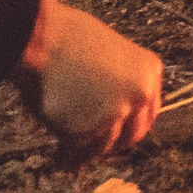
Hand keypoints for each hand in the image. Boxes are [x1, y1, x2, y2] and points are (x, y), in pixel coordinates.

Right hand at [14, 0, 161, 164]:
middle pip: (132, 135)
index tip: (118, 133)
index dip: (130, 125)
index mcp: (150, 71)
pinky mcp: (88, 130)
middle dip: (114, 144)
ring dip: (89, 151)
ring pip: (104, 147)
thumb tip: (110, 107)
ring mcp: (116, 114)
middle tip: (96, 147)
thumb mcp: (110, 53)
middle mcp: (140, 94)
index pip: (148, 112)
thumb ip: (118, 81)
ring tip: (73, 153)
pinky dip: (70, 156)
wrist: (42, 36)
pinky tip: (61, 155)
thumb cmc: (67, 37)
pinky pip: (79, 151)